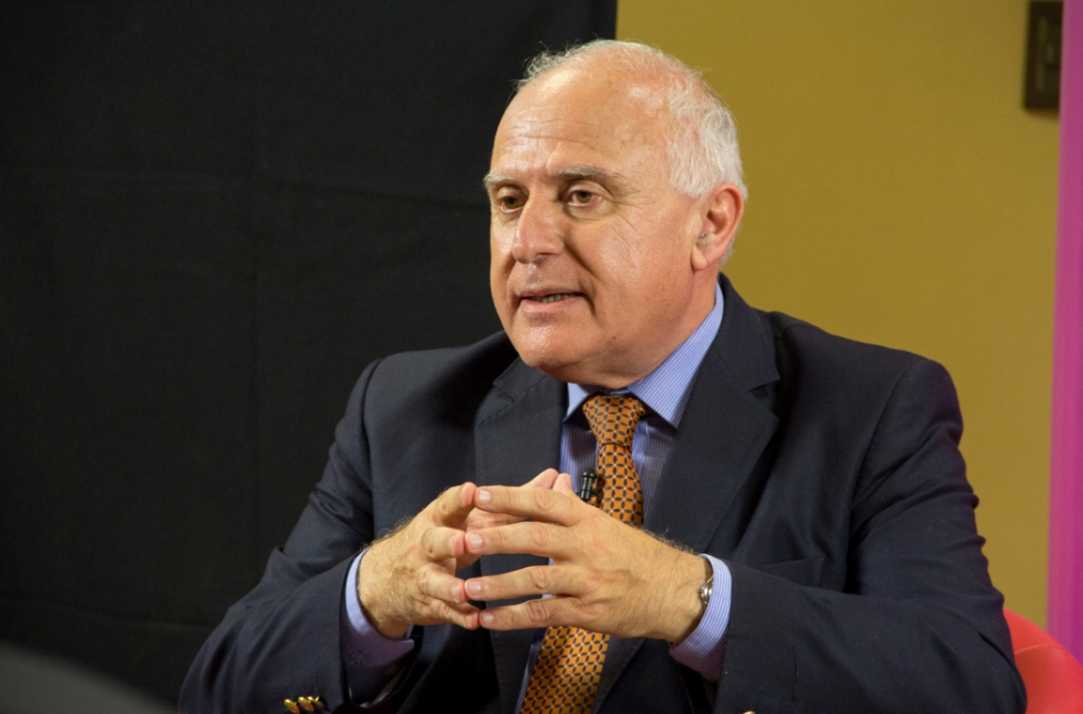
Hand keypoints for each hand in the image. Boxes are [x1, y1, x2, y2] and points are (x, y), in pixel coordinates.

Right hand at [358, 469, 561, 637]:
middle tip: (463, 542)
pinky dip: (458, 616)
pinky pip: (443, 611)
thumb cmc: (445, 537)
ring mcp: (425, 575)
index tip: (472, 491)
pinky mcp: (429, 603)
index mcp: (441, 519)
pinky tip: (475, 620)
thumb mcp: (470, 517)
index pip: (448, 505)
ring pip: (434, 581)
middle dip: (448, 541)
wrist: (392, 576)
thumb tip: (553, 476)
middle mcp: (428, 545)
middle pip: (435, 540)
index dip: (459, 499)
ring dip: (450, 586)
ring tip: (464, 591)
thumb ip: (513, 500)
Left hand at [461, 474, 708, 641]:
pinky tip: (489, 620)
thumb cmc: (636, 555)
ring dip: (497, 584)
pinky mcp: (586, 612)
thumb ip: (574, 507)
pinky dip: (512, 618)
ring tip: (467, 587)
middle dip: (497, 538)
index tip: (480, 495)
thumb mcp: (607, 524)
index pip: (544, 503)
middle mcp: (586, 546)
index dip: (510, 497)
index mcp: (588, 519)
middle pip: (534, 538)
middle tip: (466, 539)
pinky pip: (543, 614)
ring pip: (535, 579)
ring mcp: (586, 580)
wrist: (672, 591)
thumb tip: (552, 480)